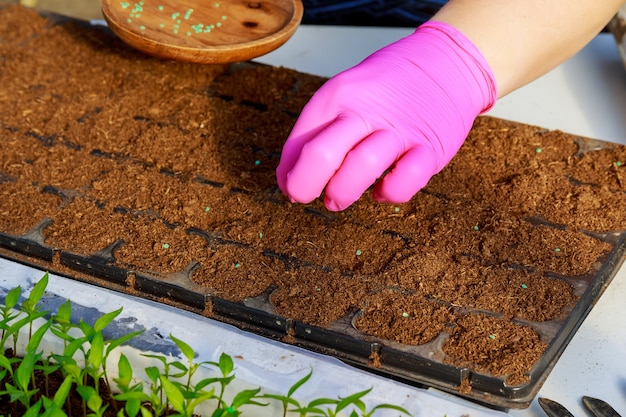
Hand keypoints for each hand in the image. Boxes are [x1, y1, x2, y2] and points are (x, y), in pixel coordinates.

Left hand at [276, 21, 496, 210]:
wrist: (447, 63)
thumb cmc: (388, 88)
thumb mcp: (347, 93)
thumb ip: (319, 130)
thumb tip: (289, 176)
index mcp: (338, 96)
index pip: (299, 141)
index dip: (289, 173)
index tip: (291, 185)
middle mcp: (366, 111)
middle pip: (322, 155)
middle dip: (304, 186)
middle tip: (306, 196)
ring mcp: (399, 130)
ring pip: (360, 168)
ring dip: (342, 193)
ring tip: (338, 198)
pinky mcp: (430, 148)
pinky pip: (405, 181)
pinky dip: (390, 193)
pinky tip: (383, 190)